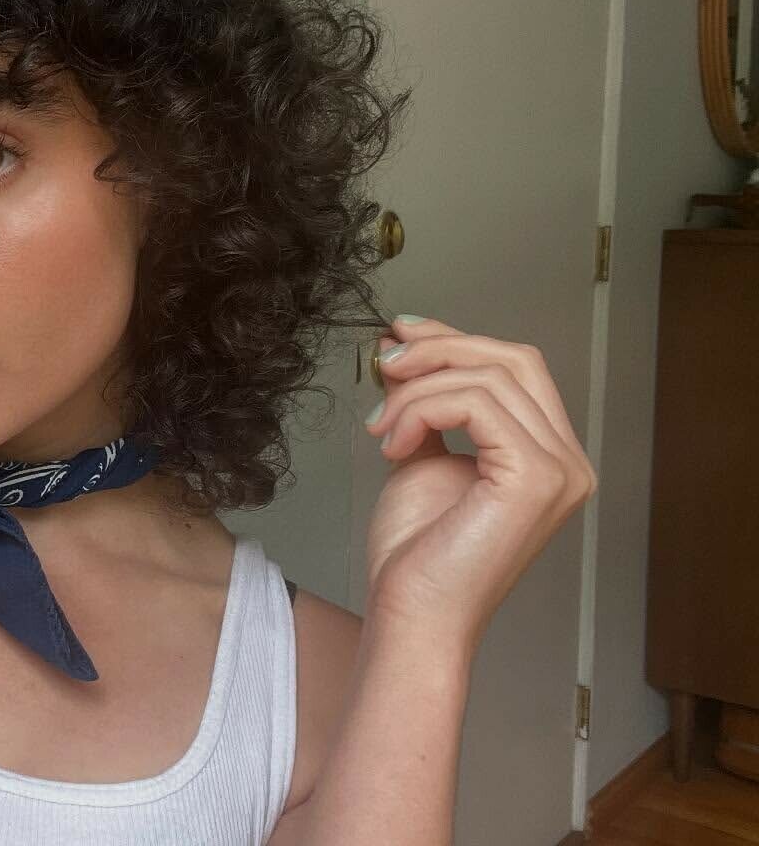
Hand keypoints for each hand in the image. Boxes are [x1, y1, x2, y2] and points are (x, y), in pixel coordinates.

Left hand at [361, 315, 596, 656]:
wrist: (411, 613)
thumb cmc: (417, 551)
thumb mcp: (425, 456)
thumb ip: (431, 406)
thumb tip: (407, 346)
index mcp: (549, 454)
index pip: (516, 367)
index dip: (455, 340)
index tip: (398, 334)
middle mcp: (569, 461)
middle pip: (513, 359)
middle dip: (440, 348)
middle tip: (384, 362)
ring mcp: (559, 471)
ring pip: (488, 378)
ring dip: (416, 389)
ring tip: (380, 425)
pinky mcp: (534, 478)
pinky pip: (475, 404)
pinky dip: (422, 409)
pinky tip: (394, 442)